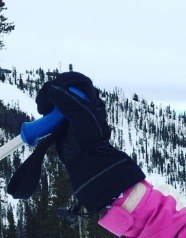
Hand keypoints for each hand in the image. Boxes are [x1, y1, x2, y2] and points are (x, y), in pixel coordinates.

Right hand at [9, 72, 144, 212]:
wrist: (85, 158)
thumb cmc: (89, 138)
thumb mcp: (82, 118)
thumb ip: (69, 102)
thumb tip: (53, 89)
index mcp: (90, 98)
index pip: (75, 79)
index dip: (62, 82)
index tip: (53, 93)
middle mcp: (80, 101)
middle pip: (61, 84)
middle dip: (49, 91)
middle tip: (44, 106)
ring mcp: (69, 108)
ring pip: (52, 94)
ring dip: (45, 100)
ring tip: (43, 111)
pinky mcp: (60, 117)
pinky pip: (48, 106)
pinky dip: (44, 108)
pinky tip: (43, 115)